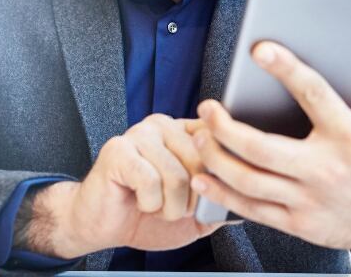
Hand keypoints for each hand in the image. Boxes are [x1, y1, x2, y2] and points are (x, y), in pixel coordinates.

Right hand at [27, 114, 228, 258]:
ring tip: (156, 206)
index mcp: (184, 132)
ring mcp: (139, 134)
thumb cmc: (146, 215)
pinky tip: (138, 201)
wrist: (101, 225)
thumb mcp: (192, 213)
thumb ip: (218, 203)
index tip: (206, 192)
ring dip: (169, 207)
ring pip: (177, 175)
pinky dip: (149, 204)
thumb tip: (248, 206)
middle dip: (192, 199)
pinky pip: (150, 182)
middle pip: (201, 161)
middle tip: (174, 207)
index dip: (219, 173)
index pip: (217, 140)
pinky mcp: (118, 150)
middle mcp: (164, 125)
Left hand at [189, 42, 350, 261]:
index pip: (313, 95)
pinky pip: (252, 210)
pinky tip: (204, 175)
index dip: (285, 69)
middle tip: (207, 106)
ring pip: (249, 180)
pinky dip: (222, 193)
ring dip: (216, 157)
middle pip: (261, 148)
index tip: (259, 49)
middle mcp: (326, 170)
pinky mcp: (299, 224)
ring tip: (200, 134)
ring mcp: (309, 201)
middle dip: (225, 126)